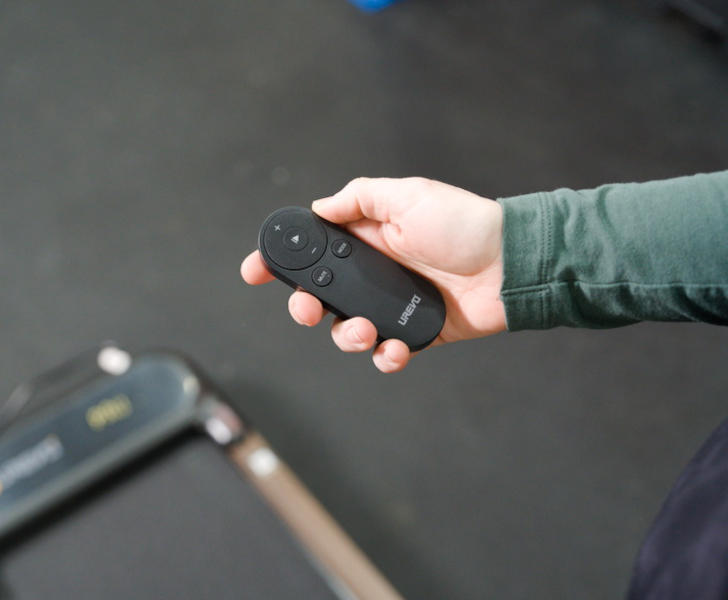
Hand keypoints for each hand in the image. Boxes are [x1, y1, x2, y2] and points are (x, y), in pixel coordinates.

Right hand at [241, 177, 506, 372]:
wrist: (512, 263)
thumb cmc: (465, 223)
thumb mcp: (407, 195)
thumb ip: (359, 198)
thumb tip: (319, 207)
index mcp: (367, 239)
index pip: (312, 250)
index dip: (280, 261)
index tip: (254, 271)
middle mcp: (374, 273)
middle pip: (320, 296)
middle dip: (303, 307)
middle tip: (306, 309)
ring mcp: (392, 305)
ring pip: (347, 329)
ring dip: (346, 336)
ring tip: (364, 331)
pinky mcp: (416, 332)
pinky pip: (387, 352)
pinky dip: (385, 355)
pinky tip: (394, 347)